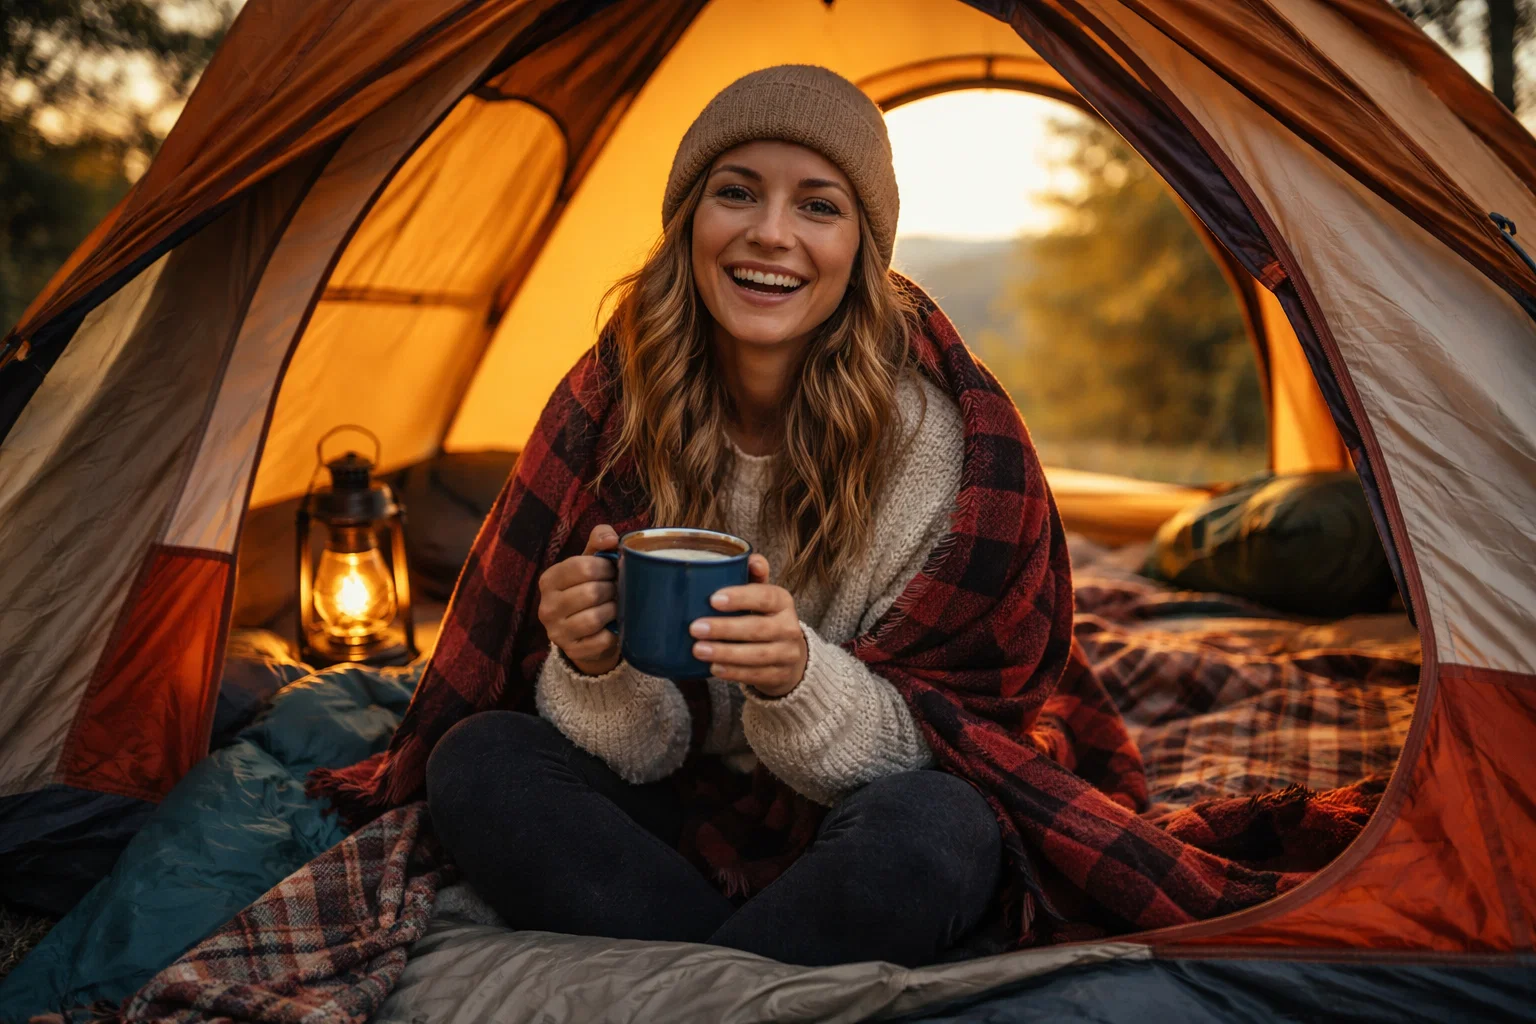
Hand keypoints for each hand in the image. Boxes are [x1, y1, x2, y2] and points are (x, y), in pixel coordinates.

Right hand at [537, 524, 619, 675]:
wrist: (586, 633)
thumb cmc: (590, 588)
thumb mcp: (590, 562)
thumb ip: (599, 541)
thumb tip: (612, 538)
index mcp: (549, 579)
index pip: (582, 567)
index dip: (606, 567)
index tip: (614, 570)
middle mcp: (547, 606)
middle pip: (590, 592)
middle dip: (612, 589)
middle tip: (618, 589)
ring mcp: (557, 631)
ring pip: (594, 618)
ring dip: (613, 610)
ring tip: (616, 606)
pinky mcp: (572, 651)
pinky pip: (600, 640)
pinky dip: (613, 633)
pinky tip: (613, 627)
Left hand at [689, 554, 807, 697]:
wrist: (790, 656)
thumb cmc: (766, 618)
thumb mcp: (763, 596)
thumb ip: (754, 578)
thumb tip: (751, 559)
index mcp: (782, 601)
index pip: (765, 597)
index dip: (740, 598)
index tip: (713, 600)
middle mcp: (789, 627)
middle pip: (757, 628)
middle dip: (724, 629)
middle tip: (695, 628)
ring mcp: (786, 654)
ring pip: (756, 655)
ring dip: (725, 652)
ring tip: (698, 650)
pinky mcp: (779, 676)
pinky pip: (755, 675)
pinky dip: (733, 672)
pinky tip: (714, 668)